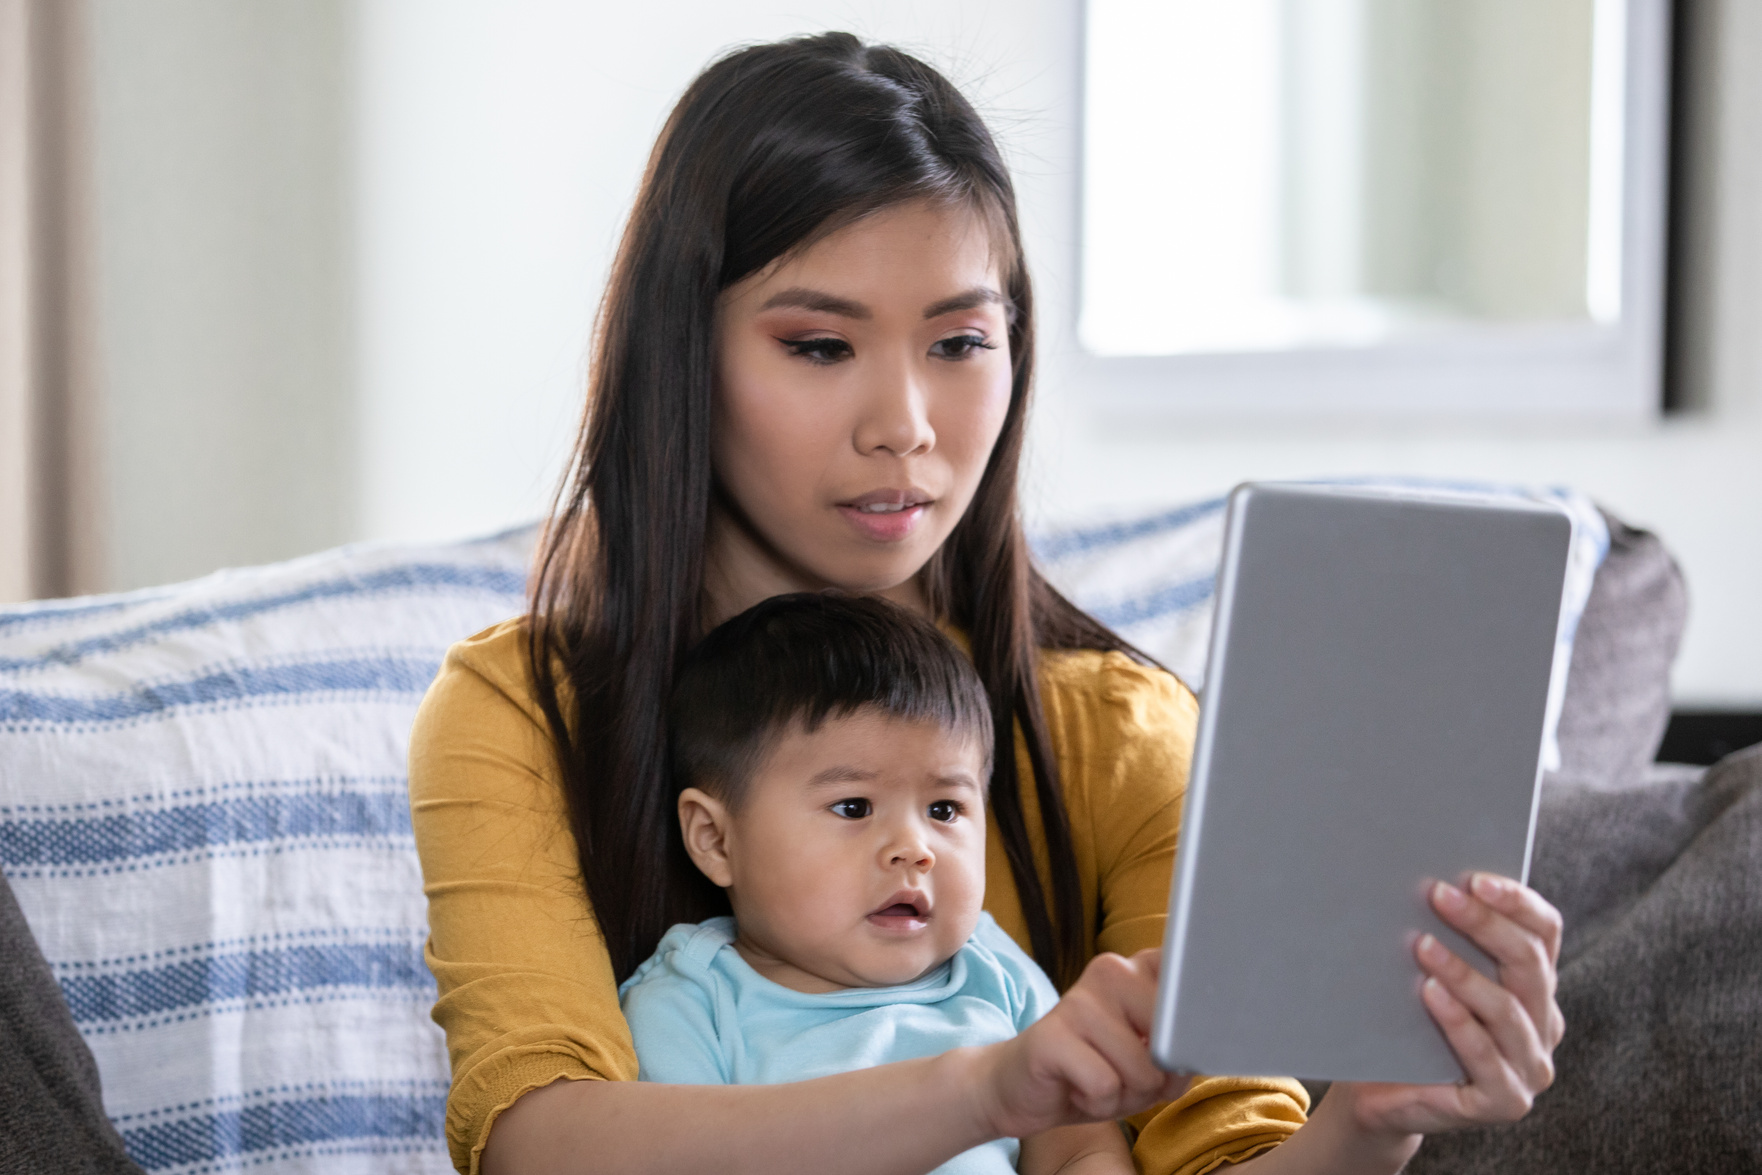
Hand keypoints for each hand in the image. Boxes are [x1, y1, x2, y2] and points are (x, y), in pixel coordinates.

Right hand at [971, 949, 1191, 1140]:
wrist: (1021, 1085)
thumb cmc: (1095, 1070)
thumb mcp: (1149, 1061)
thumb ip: (1179, 1050)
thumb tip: (1189, 1054)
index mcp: (1138, 968)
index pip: (1191, 985)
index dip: (1195, 1027)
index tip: (1181, 1045)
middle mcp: (1111, 970)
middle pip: (1172, 1041)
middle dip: (1157, 1078)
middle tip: (1125, 1075)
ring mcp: (1079, 999)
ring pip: (1141, 1070)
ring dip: (1125, 1095)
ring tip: (1098, 1081)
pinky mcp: (1052, 1034)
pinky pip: (1105, 1085)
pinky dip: (1098, 1102)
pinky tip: (1076, 1087)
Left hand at [1346, 872, 1565, 1136]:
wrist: (1379, 1091)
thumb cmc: (1405, 1021)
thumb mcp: (1430, 972)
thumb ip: (1444, 935)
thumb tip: (1425, 879)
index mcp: (1535, 984)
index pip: (1545, 932)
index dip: (1517, 902)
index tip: (1475, 879)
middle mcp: (1544, 1023)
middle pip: (1528, 964)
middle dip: (1484, 924)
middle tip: (1439, 896)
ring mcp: (1530, 1066)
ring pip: (1508, 1010)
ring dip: (1464, 973)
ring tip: (1423, 945)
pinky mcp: (1506, 1101)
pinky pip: (1487, 1057)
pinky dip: (1458, 1022)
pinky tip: (1430, 994)